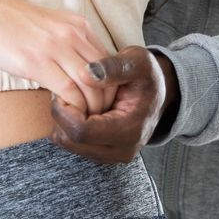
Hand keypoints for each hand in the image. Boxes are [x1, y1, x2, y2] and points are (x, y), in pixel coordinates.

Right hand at [0, 0, 113, 113]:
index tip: (101, 104)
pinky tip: (64, 113)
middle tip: (95, 119)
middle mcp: (72, 34)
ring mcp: (54, 47)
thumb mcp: (47, 28)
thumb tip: (79, 74)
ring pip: (91, 87)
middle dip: (105, 103)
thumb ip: (67, 45)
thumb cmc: (7, 22)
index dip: (111, 89)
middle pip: (106, 77)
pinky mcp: (35, 62)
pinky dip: (72, 107)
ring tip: (82, 121)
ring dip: (91, 110)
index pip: (110, 63)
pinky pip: (68, 91)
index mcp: (78, 26)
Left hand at [49, 48, 174, 164]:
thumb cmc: (147, 76)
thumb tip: (85, 74)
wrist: (158, 94)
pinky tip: (79, 108)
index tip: (63, 89)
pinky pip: (73, 144)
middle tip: (63, 92)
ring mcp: (112, 156)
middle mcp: (122, 150)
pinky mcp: (103, 155)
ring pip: (68, 144)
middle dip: (61, 116)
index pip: (81, 131)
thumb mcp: (138, 62)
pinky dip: (69, 127)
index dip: (64, 110)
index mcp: (130, 130)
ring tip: (73, 98)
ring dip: (63, 122)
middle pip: (71, 141)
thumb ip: (114, 66)